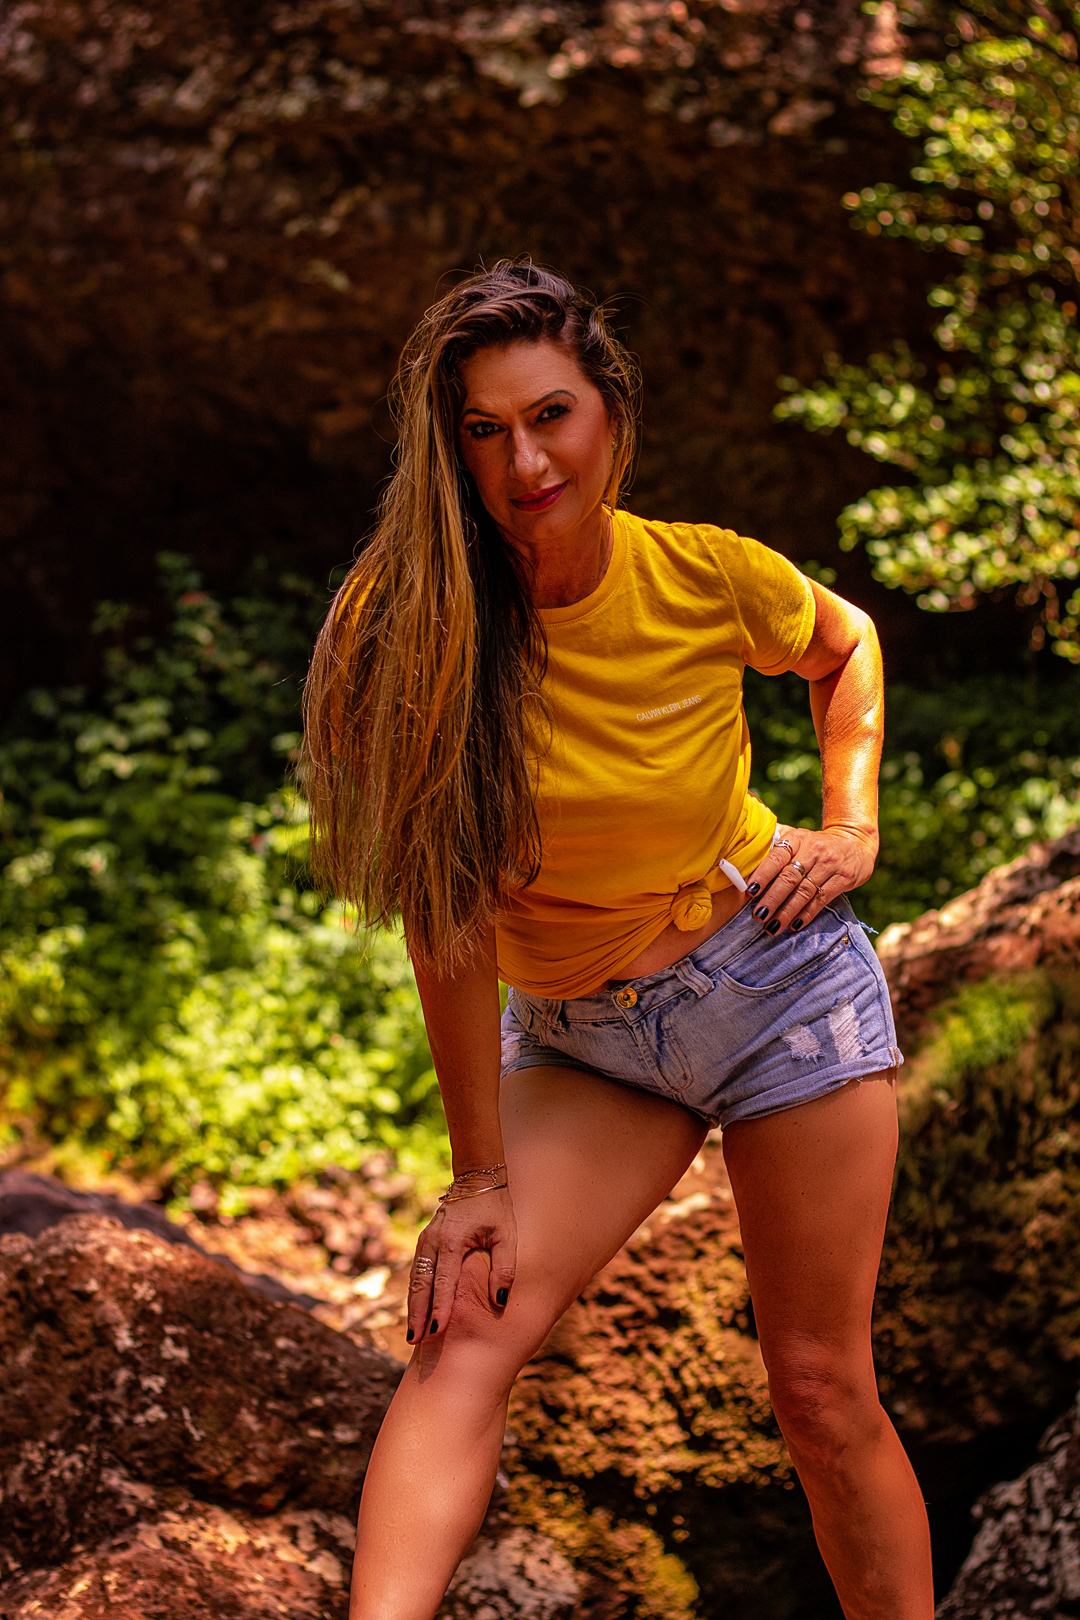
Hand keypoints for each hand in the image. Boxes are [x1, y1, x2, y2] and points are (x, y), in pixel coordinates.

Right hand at [406, 1186, 516, 1343]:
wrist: (476, 1181)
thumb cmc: (495, 1209)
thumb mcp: (507, 1235)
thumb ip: (504, 1268)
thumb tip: (500, 1300)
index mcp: (453, 1241)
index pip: (444, 1282)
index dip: (440, 1308)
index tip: (436, 1331)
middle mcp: (433, 1242)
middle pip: (422, 1285)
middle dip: (417, 1314)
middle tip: (415, 1342)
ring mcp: (425, 1241)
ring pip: (415, 1280)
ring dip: (412, 1307)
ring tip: (412, 1335)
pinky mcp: (424, 1242)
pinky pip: (416, 1272)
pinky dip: (414, 1293)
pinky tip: (415, 1312)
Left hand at [744, 824, 877, 935]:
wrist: (856, 842)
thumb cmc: (816, 844)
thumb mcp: (799, 838)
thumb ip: (776, 846)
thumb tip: (745, 858)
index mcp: (798, 838)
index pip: (777, 856)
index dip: (762, 874)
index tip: (750, 891)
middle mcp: (814, 850)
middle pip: (789, 877)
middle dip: (772, 898)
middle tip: (758, 915)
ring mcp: (830, 864)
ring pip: (805, 891)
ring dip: (787, 911)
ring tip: (772, 926)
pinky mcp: (844, 878)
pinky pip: (822, 899)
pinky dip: (807, 914)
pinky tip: (795, 925)